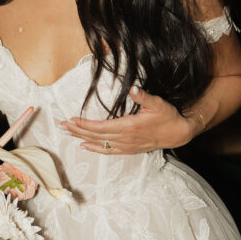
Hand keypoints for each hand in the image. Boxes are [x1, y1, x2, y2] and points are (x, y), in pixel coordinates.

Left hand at [58, 85, 196, 153]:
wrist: (178, 133)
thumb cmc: (168, 116)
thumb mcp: (158, 103)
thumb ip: (144, 97)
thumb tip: (134, 88)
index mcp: (129, 126)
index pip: (101, 127)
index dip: (85, 125)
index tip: (72, 120)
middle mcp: (125, 138)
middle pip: (96, 136)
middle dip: (77, 131)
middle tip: (62, 126)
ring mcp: (126, 145)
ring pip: (99, 144)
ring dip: (82, 139)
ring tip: (68, 134)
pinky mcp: (129, 149)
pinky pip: (108, 151)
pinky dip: (95, 149)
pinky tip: (85, 146)